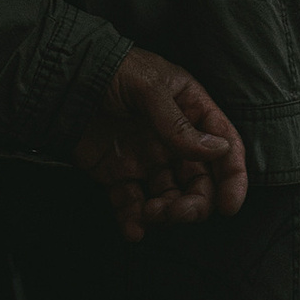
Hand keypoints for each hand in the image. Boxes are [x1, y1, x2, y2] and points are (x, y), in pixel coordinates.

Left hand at [63, 47, 248, 242]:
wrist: (66, 79)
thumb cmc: (115, 69)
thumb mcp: (151, 88)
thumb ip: (179, 124)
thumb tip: (217, 150)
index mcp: (191, 112)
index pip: (225, 146)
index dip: (233, 177)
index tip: (229, 206)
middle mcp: (175, 140)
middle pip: (199, 182)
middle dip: (193, 204)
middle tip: (174, 212)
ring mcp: (147, 159)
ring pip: (171, 198)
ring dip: (166, 214)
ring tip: (149, 214)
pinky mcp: (118, 175)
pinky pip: (132, 204)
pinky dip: (134, 221)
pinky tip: (132, 229)